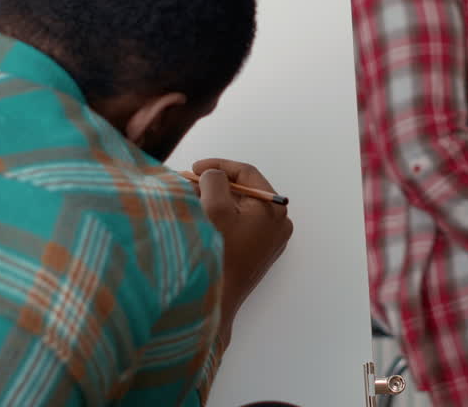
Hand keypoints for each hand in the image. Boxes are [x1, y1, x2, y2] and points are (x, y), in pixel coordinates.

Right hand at [192, 158, 292, 345]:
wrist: (217, 302)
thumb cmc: (218, 255)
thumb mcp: (215, 208)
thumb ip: (214, 180)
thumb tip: (213, 174)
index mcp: (274, 210)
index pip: (247, 174)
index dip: (219, 166)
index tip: (195, 167)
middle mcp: (277, 224)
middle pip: (244, 191)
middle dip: (215, 185)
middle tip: (190, 183)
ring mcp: (268, 239)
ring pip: (239, 208)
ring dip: (215, 200)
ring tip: (191, 200)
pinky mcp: (257, 252)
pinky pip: (239, 224)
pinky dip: (221, 217)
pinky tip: (201, 218)